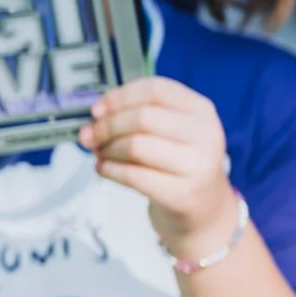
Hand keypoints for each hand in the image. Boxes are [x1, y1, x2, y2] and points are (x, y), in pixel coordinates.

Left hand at [79, 77, 236, 259]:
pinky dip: (109, 170)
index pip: (155, 89)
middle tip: (90, 136)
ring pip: (135, 145)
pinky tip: (103, 169)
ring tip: (99, 153)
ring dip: (107, 149)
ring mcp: (197, 165)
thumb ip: (136, 116)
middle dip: (107, 125)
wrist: (204, 207)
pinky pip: (132, 175)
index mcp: (201, 110)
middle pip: (142, 117)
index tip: (96, 110)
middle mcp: (206, 134)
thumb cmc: (177, 161)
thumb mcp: (170, 131)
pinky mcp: (182, 193)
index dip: (119, 96)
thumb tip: (95, 117)